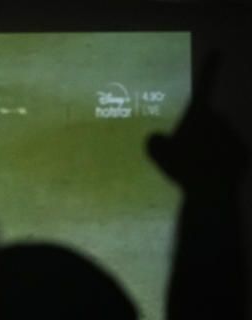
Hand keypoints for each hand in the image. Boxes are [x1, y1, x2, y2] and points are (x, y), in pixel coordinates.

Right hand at [147, 53, 248, 191]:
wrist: (211, 189)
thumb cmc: (183, 168)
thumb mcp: (160, 154)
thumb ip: (155, 142)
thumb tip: (155, 138)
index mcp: (199, 115)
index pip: (204, 86)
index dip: (210, 68)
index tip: (218, 51)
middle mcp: (220, 120)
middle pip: (208, 122)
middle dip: (200, 132)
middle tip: (186, 153)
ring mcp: (233, 136)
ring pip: (219, 139)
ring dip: (210, 149)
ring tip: (196, 169)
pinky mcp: (243, 153)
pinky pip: (230, 154)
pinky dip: (221, 163)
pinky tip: (210, 176)